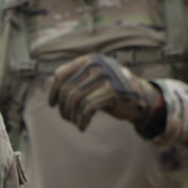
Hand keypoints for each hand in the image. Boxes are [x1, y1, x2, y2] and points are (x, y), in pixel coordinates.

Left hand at [48, 53, 162, 132]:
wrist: (139, 98)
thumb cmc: (110, 91)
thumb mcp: (91, 80)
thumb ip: (74, 79)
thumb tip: (48, 85)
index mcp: (89, 60)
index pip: (61, 75)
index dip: (53, 92)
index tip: (52, 105)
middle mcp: (96, 65)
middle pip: (67, 90)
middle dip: (64, 108)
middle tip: (67, 118)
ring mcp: (106, 77)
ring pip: (76, 99)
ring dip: (72, 116)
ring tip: (75, 122)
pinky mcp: (112, 92)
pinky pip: (88, 109)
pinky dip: (82, 121)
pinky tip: (82, 127)